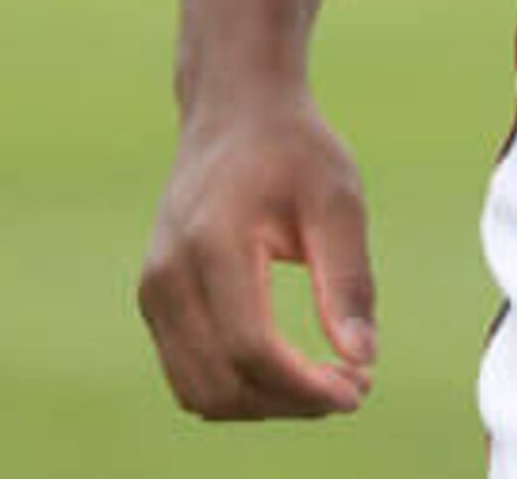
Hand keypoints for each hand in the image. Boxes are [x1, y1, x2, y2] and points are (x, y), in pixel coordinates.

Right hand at [139, 90, 379, 419]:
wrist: (233, 112)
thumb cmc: (293, 150)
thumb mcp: (338, 201)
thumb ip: (349, 279)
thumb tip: (362, 359)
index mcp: (213, 242)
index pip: (251, 347)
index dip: (306, 386)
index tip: (359, 389)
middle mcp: (169, 273)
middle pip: (224, 382)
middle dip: (292, 402)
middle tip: (352, 386)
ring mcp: (154, 291)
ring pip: (201, 392)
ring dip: (265, 405)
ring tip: (324, 382)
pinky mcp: (155, 301)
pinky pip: (189, 375)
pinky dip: (239, 391)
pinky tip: (288, 371)